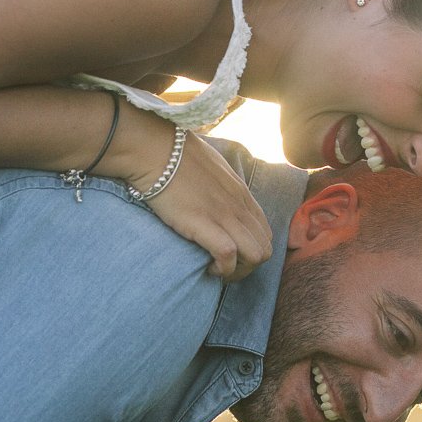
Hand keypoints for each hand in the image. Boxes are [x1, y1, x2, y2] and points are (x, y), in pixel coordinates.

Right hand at [136, 132, 272, 280]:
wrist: (156, 151)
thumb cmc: (177, 155)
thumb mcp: (212, 167)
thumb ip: (221, 184)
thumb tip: (215, 195)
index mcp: (242, 194)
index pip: (265, 232)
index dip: (251, 250)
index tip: (231, 254)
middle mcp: (239, 206)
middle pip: (265, 249)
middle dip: (248, 266)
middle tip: (223, 266)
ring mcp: (224, 215)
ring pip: (256, 256)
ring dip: (238, 270)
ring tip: (216, 267)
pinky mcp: (205, 223)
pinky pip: (229, 255)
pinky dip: (222, 268)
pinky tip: (206, 266)